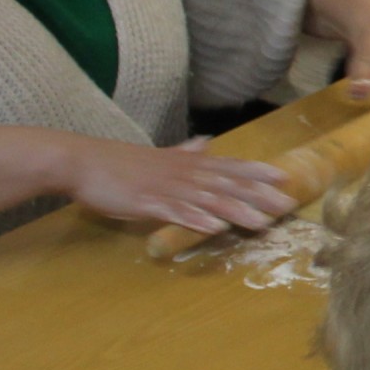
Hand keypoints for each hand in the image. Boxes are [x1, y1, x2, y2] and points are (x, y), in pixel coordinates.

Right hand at [65, 134, 295, 234]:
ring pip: (208, 199)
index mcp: (186, 163)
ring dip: (236, 211)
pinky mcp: (146, 203)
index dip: (257, 172)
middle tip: (287, 205)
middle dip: (259, 195)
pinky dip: (196, 219)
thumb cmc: (118, 163)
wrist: (81, 162)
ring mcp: (165, 188)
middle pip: (227, 183)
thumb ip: (184, 152)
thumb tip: (204, 142)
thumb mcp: (158, 156)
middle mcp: (182, 173)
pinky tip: (214, 227)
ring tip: (262, 222)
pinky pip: (175, 212)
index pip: (229, 166)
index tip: (284, 178)